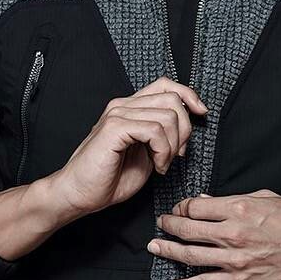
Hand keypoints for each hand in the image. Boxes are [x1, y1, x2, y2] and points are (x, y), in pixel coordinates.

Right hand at [55, 76, 207, 218]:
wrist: (78, 194)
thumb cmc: (108, 178)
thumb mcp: (146, 153)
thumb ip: (162, 136)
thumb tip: (185, 127)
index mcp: (130, 107)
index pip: (166, 84)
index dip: (189, 95)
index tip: (201, 113)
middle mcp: (123, 105)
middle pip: (172, 99)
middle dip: (184, 130)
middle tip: (175, 155)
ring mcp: (117, 114)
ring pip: (168, 116)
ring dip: (172, 146)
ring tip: (161, 164)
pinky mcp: (113, 128)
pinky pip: (154, 130)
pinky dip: (163, 152)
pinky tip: (156, 167)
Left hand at [148, 189, 280, 279]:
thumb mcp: (266, 198)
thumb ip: (233, 199)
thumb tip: (205, 202)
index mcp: (239, 208)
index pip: (195, 207)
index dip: (181, 207)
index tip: (178, 209)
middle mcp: (233, 233)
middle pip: (186, 230)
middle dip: (168, 226)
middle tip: (160, 224)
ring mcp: (235, 259)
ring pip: (189, 256)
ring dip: (168, 251)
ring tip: (155, 247)